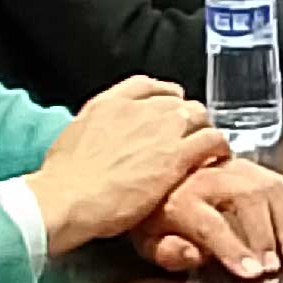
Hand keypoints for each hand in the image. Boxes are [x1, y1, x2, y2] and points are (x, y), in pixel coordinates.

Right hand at [32, 74, 219, 250]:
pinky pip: (211, 139)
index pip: (147, 85)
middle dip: (185, 116)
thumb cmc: (63, 179)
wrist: (68, 198)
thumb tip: (102, 138)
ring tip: (206, 146)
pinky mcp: (177, 155)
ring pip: (198, 115)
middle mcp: (138, 109)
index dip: (163, 95)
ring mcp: (160, 129)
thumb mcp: (74, 137)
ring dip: (203, 129)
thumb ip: (96, 130)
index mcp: (109, 103)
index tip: (168, 107)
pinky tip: (220, 156)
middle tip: (188, 135)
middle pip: (177, 100)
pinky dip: (219, 146)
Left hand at [140, 153, 282, 276]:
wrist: (156, 178)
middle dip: (263, 235)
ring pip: (266, 186)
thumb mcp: (148, 241)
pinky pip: (277, 181)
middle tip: (271, 267)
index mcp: (177, 199)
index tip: (251, 272)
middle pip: (245, 198)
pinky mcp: (248, 166)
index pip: (209, 223)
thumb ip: (167, 252)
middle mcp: (207, 176)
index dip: (233, 248)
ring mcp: (231, 167)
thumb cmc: (155, 217)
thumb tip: (193, 255)